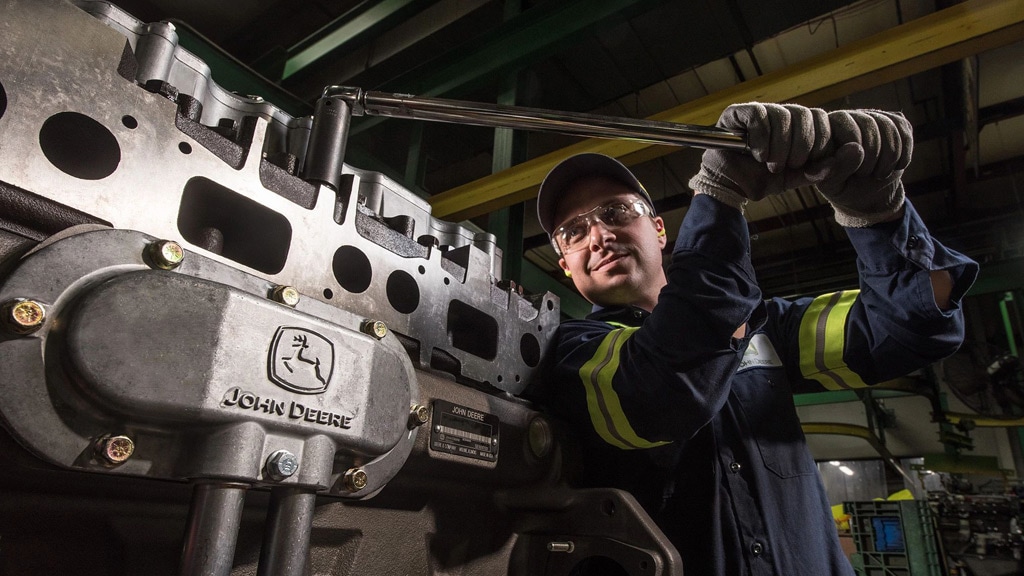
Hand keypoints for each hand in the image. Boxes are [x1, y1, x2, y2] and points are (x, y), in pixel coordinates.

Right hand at [688, 103, 831, 208]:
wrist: (733, 189)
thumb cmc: (765, 180)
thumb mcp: (801, 176)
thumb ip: (827, 166)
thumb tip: (857, 151)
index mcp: (799, 127)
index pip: (820, 119)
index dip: (818, 141)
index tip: (804, 164)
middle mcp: (781, 115)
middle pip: (805, 114)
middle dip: (800, 145)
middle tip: (786, 165)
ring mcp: (760, 112)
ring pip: (783, 114)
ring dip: (779, 145)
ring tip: (769, 163)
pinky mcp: (737, 112)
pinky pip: (758, 114)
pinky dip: (761, 137)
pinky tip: (756, 153)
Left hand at [813, 110, 911, 226]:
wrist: (867, 192)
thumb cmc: (843, 187)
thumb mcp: (833, 184)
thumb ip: (838, 168)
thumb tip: (856, 148)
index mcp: (827, 129)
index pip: (843, 123)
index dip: (855, 148)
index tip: (855, 172)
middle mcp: (848, 117)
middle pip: (869, 122)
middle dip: (873, 154)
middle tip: (866, 174)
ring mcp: (872, 117)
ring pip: (889, 125)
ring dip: (890, 155)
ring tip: (879, 173)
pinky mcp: (893, 123)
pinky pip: (904, 129)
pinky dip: (904, 152)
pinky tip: (896, 166)